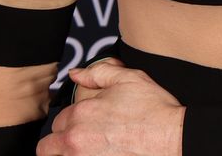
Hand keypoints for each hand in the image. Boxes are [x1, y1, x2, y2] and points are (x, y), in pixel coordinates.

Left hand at [36, 59, 183, 155]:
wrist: (173, 137)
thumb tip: (76, 73)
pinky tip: (100, 155)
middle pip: (48, 147)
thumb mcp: (129, 79)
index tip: (86, 123)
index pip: (58, 120)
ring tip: (88, 150)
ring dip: (68, 154)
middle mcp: (76, 140)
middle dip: (62, 142)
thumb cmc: (154, 110)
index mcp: (81, 113)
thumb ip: (98, 73)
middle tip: (83, 141)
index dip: (72, 120)